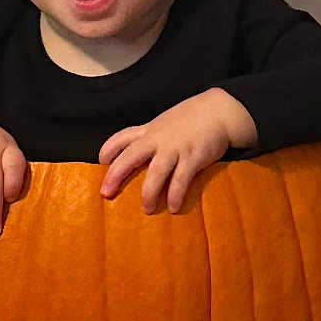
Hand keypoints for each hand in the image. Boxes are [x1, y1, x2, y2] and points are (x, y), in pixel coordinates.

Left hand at [98, 89, 257, 213]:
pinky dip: (176, 194)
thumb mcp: (164, 122)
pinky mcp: (193, 157)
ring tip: (147, 209)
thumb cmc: (190, 119)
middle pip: (131, 156)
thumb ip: (149, 135)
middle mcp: (158, 139)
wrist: (219, 111)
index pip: (123, 137)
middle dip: (116, 174)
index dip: (109, 148)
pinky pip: (181, 180)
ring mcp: (175, 148)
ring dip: (149, 193)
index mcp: (150, 130)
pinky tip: (174, 207)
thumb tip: (134, 152)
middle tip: (106, 193)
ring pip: (156, 173)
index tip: (101, 161)